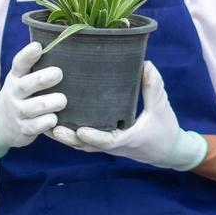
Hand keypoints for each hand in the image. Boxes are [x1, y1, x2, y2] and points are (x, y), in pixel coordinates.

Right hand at [0, 41, 65, 159]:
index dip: (27, 55)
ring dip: (51, 102)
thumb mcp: (20, 79)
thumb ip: (33, 67)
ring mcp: (18, 112)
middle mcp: (15, 93)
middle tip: (58, 74)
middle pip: (27, 84)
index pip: (19, 64)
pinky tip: (55, 118)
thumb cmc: (19, 95)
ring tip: (62, 100)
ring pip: (35, 107)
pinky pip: (37, 126)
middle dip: (43, 78)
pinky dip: (48, 122)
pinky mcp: (24, 129)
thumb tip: (59, 44)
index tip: (38, 47)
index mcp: (15, 77)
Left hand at [50, 61, 206, 170]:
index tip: (79, 131)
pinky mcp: (106, 142)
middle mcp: (113, 145)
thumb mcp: (161, 107)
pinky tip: (57, 123)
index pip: (106, 141)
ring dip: (65, 138)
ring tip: (45, 124)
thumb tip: (145, 64)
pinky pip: (85, 142)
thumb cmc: (166, 130)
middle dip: (68, 138)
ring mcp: (108, 145)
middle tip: (50, 128)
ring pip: (82, 145)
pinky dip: (71, 136)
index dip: (93, 137)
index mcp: (126, 139)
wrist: (170, 150)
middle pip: (86, 145)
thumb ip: (153, 87)